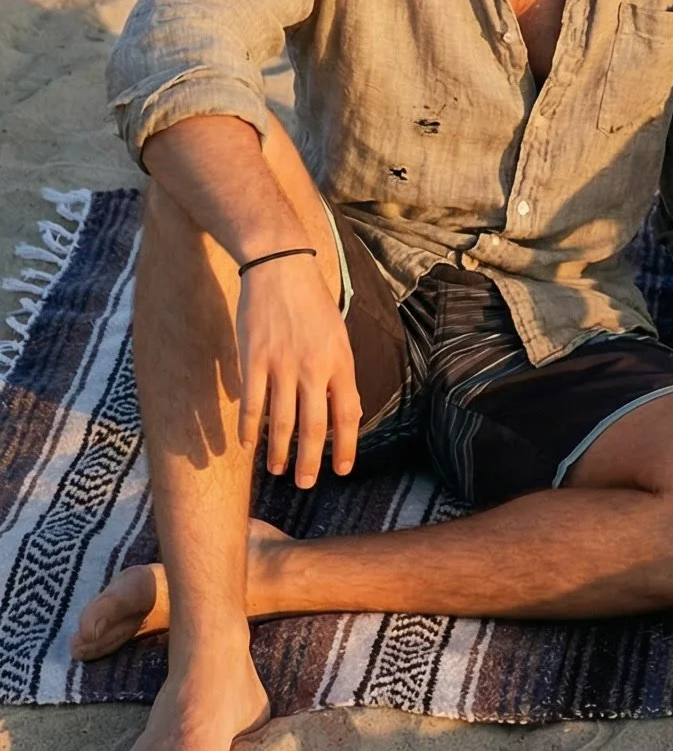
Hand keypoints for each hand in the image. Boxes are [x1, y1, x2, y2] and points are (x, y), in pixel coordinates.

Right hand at [236, 257, 362, 486]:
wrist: (280, 266)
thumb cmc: (311, 301)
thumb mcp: (338, 333)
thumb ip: (341, 371)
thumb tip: (347, 409)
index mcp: (340, 361)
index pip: (347, 414)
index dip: (346, 446)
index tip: (342, 471)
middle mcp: (313, 367)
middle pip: (314, 426)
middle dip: (311, 461)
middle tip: (306, 484)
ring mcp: (282, 364)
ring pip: (282, 421)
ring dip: (279, 452)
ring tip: (279, 470)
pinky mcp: (253, 359)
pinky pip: (252, 403)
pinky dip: (249, 429)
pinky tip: (247, 445)